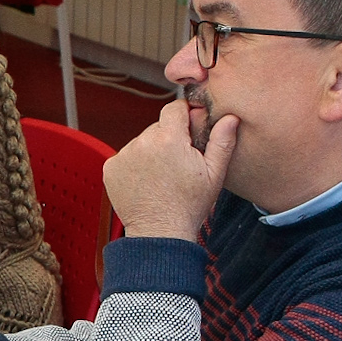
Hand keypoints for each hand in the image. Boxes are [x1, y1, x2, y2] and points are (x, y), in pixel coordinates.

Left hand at [103, 98, 238, 240]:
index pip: (174, 108)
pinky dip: (135, 164)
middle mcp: (142, 142)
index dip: (184, 115)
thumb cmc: (189, 205)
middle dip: (169, 138)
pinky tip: (147, 181)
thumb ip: (222, 141)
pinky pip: (126, 156)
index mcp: (169, 139)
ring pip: (141, 142)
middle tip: (178, 162)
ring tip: (162, 176)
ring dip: (151, 151)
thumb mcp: (215, 173)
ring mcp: (123, 155)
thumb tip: (230, 117)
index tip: (190, 127)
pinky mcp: (110, 167)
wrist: (160, 232)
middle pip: (158, 127)